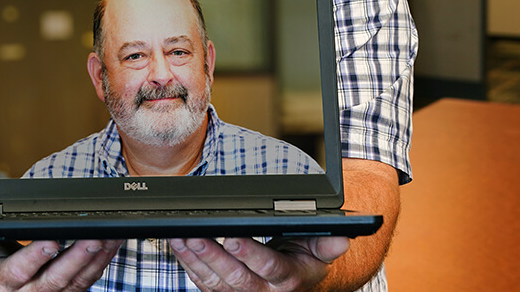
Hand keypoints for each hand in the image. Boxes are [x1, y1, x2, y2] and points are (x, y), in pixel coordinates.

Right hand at [0, 239, 122, 291]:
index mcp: (2, 283)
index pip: (19, 272)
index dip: (36, 257)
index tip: (51, 240)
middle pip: (55, 280)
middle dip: (76, 258)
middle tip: (92, 238)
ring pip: (76, 282)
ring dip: (95, 260)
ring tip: (109, 237)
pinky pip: (87, 281)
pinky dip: (101, 262)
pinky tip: (111, 243)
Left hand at [168, 236, 349, 291]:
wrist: (295, 282)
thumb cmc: (304, 261)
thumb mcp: (319, 250)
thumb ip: (327, 243)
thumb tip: (341, 238)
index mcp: (288, 279)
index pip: (267, 267)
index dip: (249, 253)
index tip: (232, 236)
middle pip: (234, 276)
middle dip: (212, 255)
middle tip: (195, 235)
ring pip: (214, 281)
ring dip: (194, 259)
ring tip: (179, 237)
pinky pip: (203, 282)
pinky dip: (188, 264)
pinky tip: (178, 246)